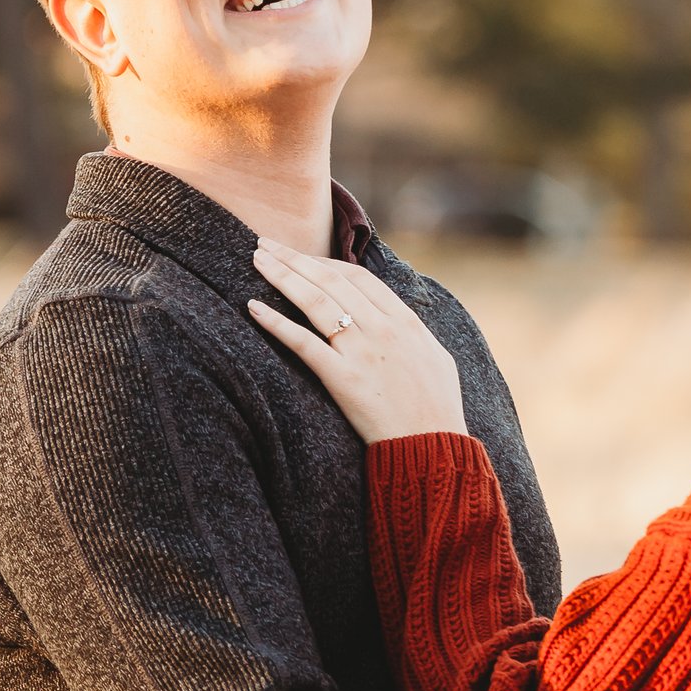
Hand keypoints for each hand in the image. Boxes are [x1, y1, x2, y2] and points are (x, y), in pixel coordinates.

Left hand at [247, 239, 468, 441]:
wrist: (434, 448)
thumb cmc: (438, 409)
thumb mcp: (436, 358)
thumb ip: (413, 333)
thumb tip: (399, 319)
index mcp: (405, 321)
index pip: (358, 277)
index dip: (324, 262)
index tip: (300, 257)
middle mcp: (383, 328)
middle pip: (331, 280)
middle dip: (294, 258)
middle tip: (265, 243)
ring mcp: (362, 351)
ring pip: (315, 301)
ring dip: (281, 275)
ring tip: (256, 259)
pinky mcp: (343, 378)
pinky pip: (303, 343)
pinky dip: (276, 322)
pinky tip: (253, 307)